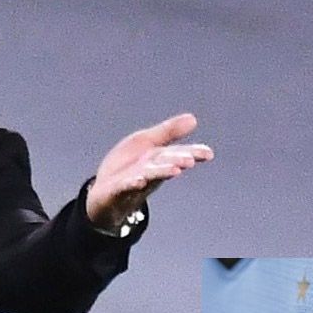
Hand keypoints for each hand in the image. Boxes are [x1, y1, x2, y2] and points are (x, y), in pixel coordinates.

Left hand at [85, 113, 212, 230]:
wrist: (104, 193)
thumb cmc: (128, 167)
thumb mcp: (146, 143)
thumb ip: (168, 132)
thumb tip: (194, 119)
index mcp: (158, 160)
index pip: (177, 155)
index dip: (193, 154)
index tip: (208, 153)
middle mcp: (149, 172)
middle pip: (164, 165)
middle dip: (176, 162)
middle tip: (190, 160)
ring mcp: (133, 183)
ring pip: (148, 177)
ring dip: (161, 173)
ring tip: (175, 171)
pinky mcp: (115, 191)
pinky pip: (123, 188)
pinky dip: (131, 185)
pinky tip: (138, 181)